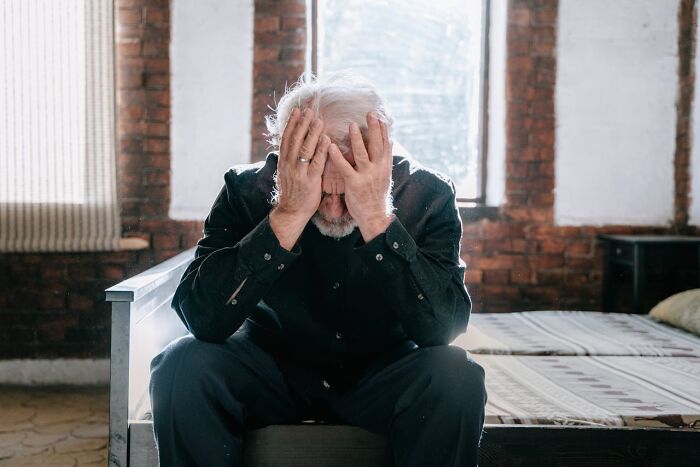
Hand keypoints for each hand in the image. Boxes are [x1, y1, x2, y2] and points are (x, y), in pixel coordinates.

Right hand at [270, 107, 330, 249]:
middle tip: (309, 110)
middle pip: (295, 139)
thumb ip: (291, 159)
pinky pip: (316, 162)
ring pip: (304, 148)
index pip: (286, 138)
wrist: (291, 212)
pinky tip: (326, 140)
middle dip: (302, 123)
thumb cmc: (293, 192)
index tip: (297, 111)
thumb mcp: (287, 173)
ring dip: (312, 133)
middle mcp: (289, 164)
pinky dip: (321, 150)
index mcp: (283, 162)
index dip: (292, 124)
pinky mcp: (309, 181)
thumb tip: (294, 145)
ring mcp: (299, 172)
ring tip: (319, 120)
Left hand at [328, 112, 393, 241]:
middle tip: (370, 113)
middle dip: (374, 128)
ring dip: (357, 138)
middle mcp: (378, 168)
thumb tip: (387, 144)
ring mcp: (367, 176)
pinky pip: (345, 167)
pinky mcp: (354, 183)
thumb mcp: (384, 176)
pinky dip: (338, 156)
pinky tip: (331, 146)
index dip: (383, 129)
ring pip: (362, 153)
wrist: (374, 216)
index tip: (379, 116)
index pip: (386, 143)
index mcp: (385, 166)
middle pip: (377, 144)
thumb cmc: (376, 195)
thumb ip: (383, 160)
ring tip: (351, 125)